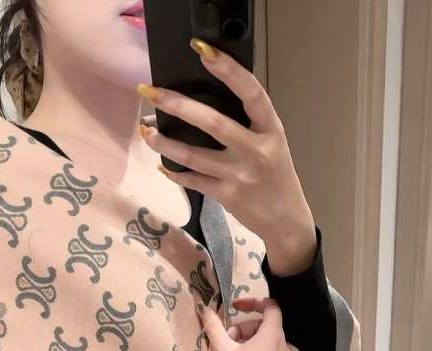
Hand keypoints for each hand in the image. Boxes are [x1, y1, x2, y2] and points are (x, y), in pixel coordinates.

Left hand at [137, 39, 316, 274]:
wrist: (286, 220)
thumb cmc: (276, 175)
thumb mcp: (272, 143)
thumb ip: (248, 124)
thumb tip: (207, 99)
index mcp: (271, 130)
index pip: (251, 93)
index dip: (228, 70)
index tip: (203, 50)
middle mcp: (256, 151)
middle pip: (213, 123)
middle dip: (177, 105)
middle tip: (150, 91)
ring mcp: (240, 175)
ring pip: (193, 155)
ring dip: (164, 143)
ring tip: (145, 130)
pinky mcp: (226, 196)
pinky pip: (193, 180)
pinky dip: (174, 172)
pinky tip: (162, 164)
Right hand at [200, 297, 290, 350]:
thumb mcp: (222, 350)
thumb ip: (214, 326)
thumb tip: (205, 308)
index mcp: (272, 336)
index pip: (271, 307)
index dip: (253, 302)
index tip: (235, 307)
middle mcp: (284, 347)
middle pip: (266, 327)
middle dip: (244, 328)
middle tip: (227, 340)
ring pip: (268, 344)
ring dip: (250, 343)